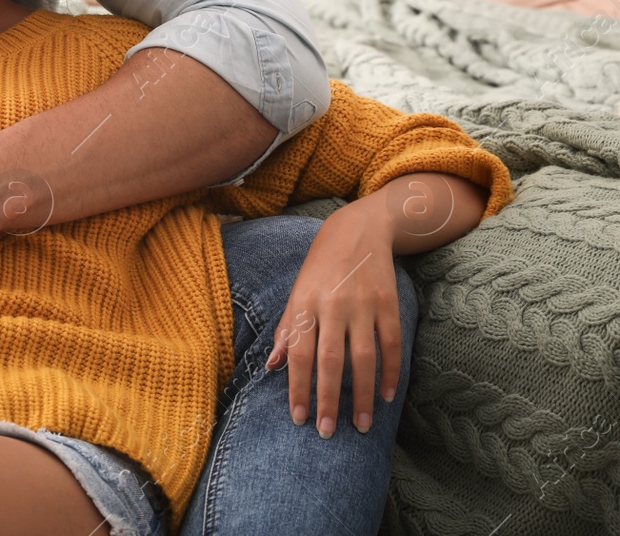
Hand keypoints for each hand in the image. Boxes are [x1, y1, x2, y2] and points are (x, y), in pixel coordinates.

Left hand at [266, 198, 402, 437]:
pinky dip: (391, 373)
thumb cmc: (320, 269)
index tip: (299, 418)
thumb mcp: (296, 294)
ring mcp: (363, 305)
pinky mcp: (389, 304)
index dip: (298, 388)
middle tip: (327, 432)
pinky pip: (392, 345)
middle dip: (328, 400)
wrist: (357, 231)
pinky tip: (386, 396)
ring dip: (362, 395)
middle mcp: (333, 306)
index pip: (299, 354)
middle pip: (330, 361)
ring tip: (361, 425)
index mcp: (304, 305)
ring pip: (363, 358)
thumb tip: (272, 366)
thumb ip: (287, 330)